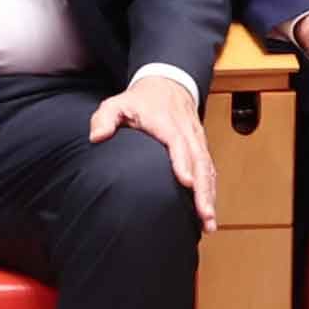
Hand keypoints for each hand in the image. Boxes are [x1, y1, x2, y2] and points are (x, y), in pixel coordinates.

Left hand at [84, 72, 216, 223]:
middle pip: (199, 160)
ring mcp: (197, 140)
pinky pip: (209, 170)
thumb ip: (105, 118)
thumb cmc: (139, 101)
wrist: (167, 85)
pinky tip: (208, 214)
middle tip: (204, 215)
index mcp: (165, 121)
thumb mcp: (117, 103)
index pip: (177, 142)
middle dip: (204, 189)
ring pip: (208, 168)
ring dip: (210, 195)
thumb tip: (96, 137)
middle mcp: (186, 131)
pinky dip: (211, 192)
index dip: (183, 162)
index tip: (186, 183)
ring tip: (209, 223)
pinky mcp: (201, 148)